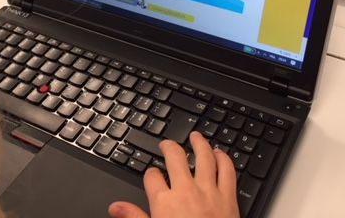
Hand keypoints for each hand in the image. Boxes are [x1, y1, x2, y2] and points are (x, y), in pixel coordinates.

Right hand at [108, 131, 239, 217]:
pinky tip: (220, 153)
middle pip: (175, 157)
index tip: (152, 174)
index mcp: (164, 202)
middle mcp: (185, 191)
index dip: (150, 173)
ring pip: (204, 157)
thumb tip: (115, 207)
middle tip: (167, 144)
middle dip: (169, 147)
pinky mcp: (228, 198)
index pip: (152, 176)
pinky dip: (224, 159)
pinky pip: (227, 171)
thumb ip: (134, 217)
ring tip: (195, 135)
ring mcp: (208, 192)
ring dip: (199, 143)